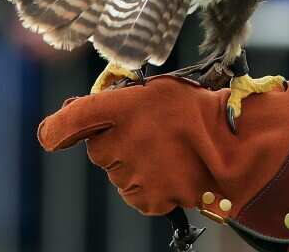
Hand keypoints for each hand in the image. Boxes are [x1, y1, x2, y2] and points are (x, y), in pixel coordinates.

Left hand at [38, 73, 288, 249]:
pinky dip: (149, 184)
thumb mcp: (161, 88)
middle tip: (150, 132)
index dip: (56, 128)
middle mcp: (120, 142)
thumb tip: (91, 111)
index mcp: (122, 107)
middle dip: (116, 141)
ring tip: (170, 151)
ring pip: (117, 171)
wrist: (235, 149)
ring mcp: (131, 174)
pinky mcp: (145, 199)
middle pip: (98, 147)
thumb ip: (123, 98)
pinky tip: (172, 170)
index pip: (70, 120)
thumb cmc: (201, 111)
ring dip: (134, 162)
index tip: (53, 134)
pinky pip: (135, 193)